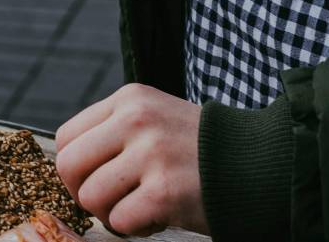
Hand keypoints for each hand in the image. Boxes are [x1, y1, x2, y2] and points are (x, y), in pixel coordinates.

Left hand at [55, 84, 208, 235]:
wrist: (261, 165)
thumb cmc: (198, 149)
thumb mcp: (154, 117)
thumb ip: (113, 131)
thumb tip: (69, 164)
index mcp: (129, 100)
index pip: (66, 137)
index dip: (74, 168)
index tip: (92, 179)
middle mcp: (136, 119)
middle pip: (69, 166)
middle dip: (82, 193)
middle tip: (109, 201)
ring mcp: (151, 153)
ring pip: (90, 196)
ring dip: (110, 213)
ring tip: (138, 207)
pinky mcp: (165, 190)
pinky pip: (119, 221)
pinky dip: (135, 228)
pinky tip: (159, 215)